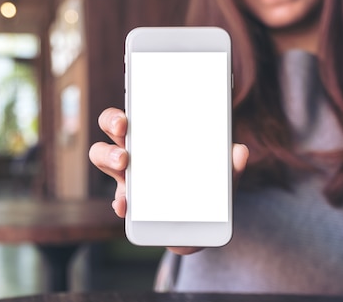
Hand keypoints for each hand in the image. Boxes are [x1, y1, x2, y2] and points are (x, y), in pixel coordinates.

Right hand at [88, 107, 249, 254]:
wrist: (199, 227)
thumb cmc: (204, 189)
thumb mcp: (221, 176)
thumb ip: (230, 166)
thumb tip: (240, 151)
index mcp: (153, 137)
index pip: (129, 117)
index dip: (120, 114)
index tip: (126, 119)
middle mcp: (134, 152)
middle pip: (109, 130)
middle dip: (111, 125)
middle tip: (124, 131)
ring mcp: (128, 178)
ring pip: (103, 157)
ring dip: (110, 157)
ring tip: (124, 164)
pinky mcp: (130, 204)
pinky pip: (118, 200)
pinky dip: (121, 202)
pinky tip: (126, 206)